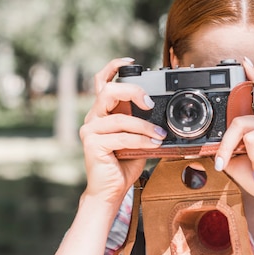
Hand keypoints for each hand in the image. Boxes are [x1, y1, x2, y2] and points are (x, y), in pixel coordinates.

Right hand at [79, 58, 166, 206]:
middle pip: (108, 91)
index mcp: (103, 112)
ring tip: (159, 135)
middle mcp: (93, 118)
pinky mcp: (92, 144)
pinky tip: (153, 144)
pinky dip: (141, 140)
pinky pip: (121, 137)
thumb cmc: (123, 165)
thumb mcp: (137, 139)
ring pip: (119, 118)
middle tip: (149, 103)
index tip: (132, 63)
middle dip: (132, 92)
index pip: (102, 81)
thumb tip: (163, 114)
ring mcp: (90, 130)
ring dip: (144, 126)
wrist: (110, 191)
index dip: (114, 67)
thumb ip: (143, 123)